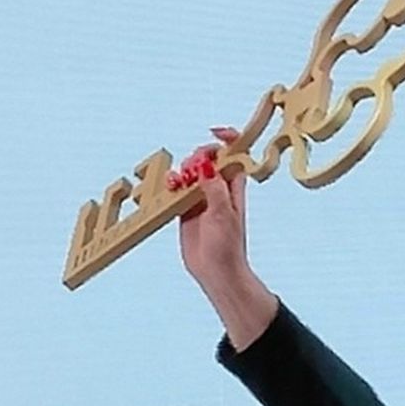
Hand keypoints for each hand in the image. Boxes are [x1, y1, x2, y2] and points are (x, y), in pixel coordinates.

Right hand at [177, 128, 278, 350]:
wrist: (216, 273)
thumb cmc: (228, 248)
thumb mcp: (223, 214)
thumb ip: (214, 187)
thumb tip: (206, 164)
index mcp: (234, 186)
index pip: (233, 154)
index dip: (228, 139)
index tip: (216, 132)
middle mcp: (218, 189)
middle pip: (207, 158)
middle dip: (198, 157)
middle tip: (193, 169)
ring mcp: (202, 198)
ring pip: (190, 172)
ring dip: (182, 171)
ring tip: (178, 182)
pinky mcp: (186, 208)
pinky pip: (177, 188)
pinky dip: (172, 184)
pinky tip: (170, 187)